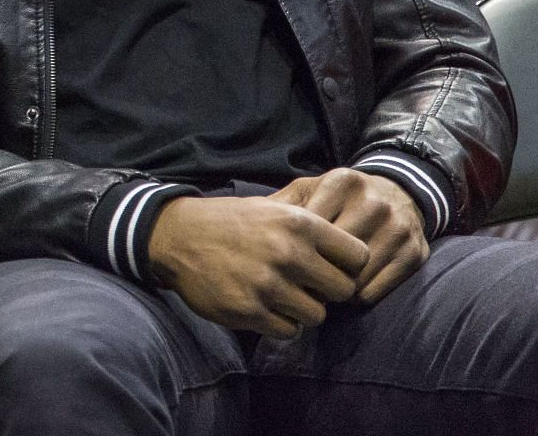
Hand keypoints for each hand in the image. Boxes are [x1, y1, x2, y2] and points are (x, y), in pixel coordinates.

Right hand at [146, 195, 367, 338]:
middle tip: (309, 286)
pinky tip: (265, 305)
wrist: (178, 236)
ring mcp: (268, 284)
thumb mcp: (273, 208)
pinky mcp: (249, 311)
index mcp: (299, 223)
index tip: (332, 266)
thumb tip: (355, 250)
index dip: (348, 265)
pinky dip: (280, 323)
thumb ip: (312, 226)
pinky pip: (288, 330)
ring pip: (317, 315)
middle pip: (343, 290)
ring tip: (282, 295)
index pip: (358, 256)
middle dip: (329, 291)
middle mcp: (288, 253)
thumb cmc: (231, 222)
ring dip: (303, 309)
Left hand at [272, 169, 428, 305]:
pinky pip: (373, 292)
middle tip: (296, 284)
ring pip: (353, 279)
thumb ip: (283, 204)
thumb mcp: (313, 190)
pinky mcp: (415, 254)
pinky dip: (355, 298)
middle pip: (332, 257)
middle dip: (311, 274)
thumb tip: (242, 222)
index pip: (310, 229)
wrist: (400, 193)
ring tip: (319, 289)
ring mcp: (398, 229)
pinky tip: (345, 291)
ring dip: (333, 291)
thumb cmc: (342, 197)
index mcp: (342, 182)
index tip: (281, 264)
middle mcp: (373, 203)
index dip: (293, 251)